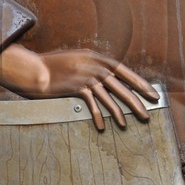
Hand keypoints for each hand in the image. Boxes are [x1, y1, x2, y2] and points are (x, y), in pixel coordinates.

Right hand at [0, 43, 158, 130]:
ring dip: (119, 112)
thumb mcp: (76, 61)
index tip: (152, 93)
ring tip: (127, 124)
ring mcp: (86, 75)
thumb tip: (108, 79)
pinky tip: (102, 127)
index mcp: (96, 57)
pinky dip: (98, 116)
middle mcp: (94, 65)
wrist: (33, 70)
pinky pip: (92, 104)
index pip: (124, 71)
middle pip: (122, 85)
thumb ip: (92, 68)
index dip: (140, 83)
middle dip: (136, 100)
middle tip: (147, 113)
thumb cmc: (53, 67)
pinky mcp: (76, 87)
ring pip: (110, 96)